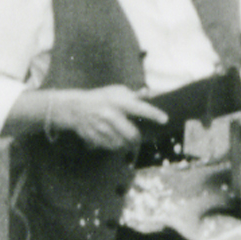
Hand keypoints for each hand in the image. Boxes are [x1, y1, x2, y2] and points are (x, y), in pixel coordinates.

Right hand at [45, 86, 168, 151]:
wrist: (76, 108)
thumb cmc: (100, 98)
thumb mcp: (116, 91)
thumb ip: (133, 95)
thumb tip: (149, 93)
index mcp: (117, 101)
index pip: (140, 108)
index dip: (153, 114)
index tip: (165, 119)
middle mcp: (109, 114)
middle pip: (132, 134)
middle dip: (137, 138)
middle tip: (137, 137)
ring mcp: (101, 128)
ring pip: (122, 144)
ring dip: (126, 143)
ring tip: (122, 136)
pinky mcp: (95, 138)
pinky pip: (111, 148)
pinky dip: (116, 146)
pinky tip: (112, 138)